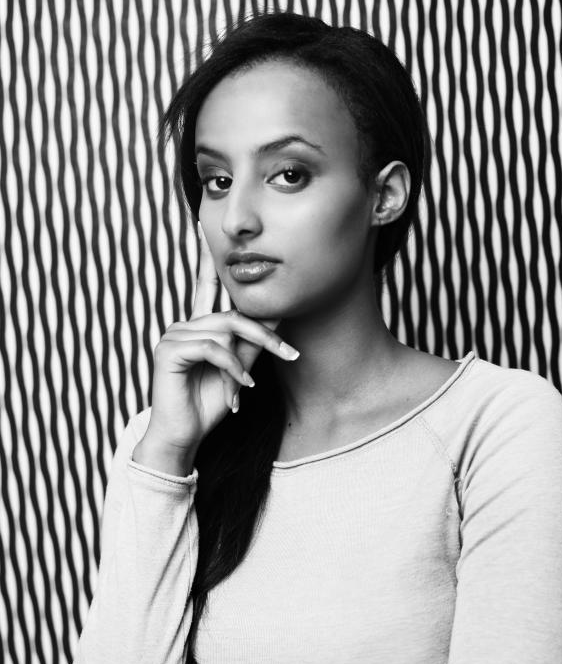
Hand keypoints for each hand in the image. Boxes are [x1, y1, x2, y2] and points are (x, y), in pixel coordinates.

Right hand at [134, 225, 299, 472]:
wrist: (183, 436)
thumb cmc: (208, 404)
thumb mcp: (240, 370)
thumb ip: (254, 343)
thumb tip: (278, 314)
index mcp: (199, 325)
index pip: (208, 284)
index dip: (208, 257)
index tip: (206, 227)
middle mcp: (184, 324)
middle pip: (233, 313)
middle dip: (264, 335)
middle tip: (290, 355)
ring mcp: (173, 335)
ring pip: (225, 331)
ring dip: (245, 361)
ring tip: (249, 386)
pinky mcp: (168, 350)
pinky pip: (212, 348)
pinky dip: (231, 368)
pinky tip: (240, 388)